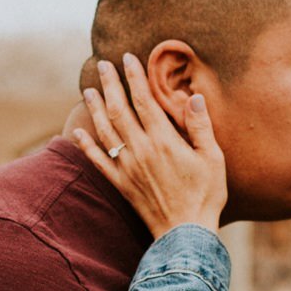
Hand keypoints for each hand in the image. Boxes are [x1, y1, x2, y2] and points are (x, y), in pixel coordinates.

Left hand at [72, 54, 226, 237]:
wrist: (186, 233)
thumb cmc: (205, 195)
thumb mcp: (213, 158)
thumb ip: (201, 126)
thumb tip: (193, 96)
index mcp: (164, 140)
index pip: (144, 100)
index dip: (134, 77)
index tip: (127, 58)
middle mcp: (141, 150)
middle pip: (120, 110)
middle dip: (110, 84)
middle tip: (101, 65)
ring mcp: (128, 167)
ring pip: (105, 131)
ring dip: (95, 108)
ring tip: (87, 90)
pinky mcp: (121, 184)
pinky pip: (98, 161)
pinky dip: (86, 145)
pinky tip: (77, 132)